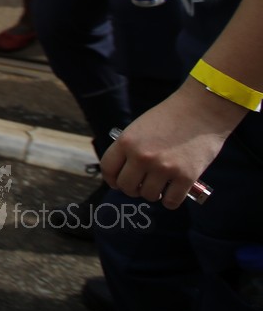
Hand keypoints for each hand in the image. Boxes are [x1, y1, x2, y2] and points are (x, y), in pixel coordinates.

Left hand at [100, 79, 246, 208]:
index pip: (108, 169)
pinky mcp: (186, 177)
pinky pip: (171, 202)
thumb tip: (125, 171)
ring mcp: (163, 168)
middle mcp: (142, 157)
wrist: (202, 109)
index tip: (117, 183)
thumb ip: (130, 148)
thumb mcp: (139, 128)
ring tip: (160, 186)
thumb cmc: (170, 117)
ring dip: (153, 194)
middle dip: (132, 189)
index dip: (111, 180)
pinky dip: (171, 201)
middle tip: (142, 185)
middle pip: (126, 187)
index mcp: (126, 141)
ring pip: (149, 196)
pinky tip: (173, 192)